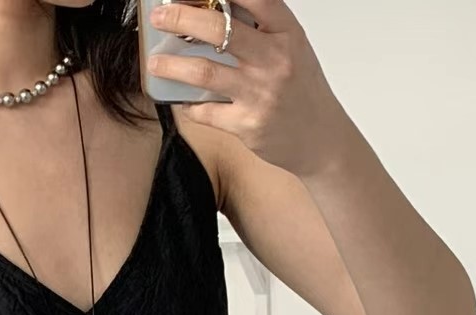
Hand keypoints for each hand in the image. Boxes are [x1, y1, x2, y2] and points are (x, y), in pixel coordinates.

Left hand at [147, 0, 350, 177]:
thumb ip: (261, 28)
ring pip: (204, 72)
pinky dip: (188, 105)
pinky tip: (182, 100)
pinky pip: (205, 112)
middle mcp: (274, 60)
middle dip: (181, 18)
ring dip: (172, 65)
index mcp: (287, 33)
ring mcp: (259, 94)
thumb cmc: (301, 91)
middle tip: (161, 16)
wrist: (320, 140)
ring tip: (155, 62)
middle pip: (219, 29)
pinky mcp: (246, 125)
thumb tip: (215, 9)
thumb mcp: (292, 48)